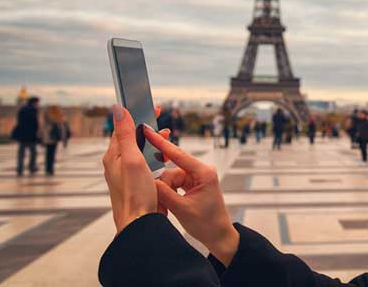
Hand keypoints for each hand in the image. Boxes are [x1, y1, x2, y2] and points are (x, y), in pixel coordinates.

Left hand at [102, 105, 167, 233]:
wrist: (140, 223)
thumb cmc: (134, 194)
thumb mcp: (131, 159)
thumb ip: (125, 134)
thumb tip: (118, 109)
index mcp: (113, 157)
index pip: (123, 128)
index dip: (136, 116)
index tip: (152, 108)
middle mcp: (118, 165)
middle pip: (133, 139)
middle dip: (148, 129)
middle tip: (162, 123)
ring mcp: (128, 175)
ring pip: (142, 151)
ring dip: (154, 142)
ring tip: (167, 138)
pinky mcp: (138, 183)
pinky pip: (147, 163)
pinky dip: (157, 156)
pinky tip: (166, 159)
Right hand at [143, 126, 238, 265]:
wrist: (218, 236)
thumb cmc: (207, 224)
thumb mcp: (182, 209)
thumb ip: (164, 193)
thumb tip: (148, 181)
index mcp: (204, 172)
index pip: (178, 154)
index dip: (161, 143)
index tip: (148, 131)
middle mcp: (201, 171)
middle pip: (172, 170)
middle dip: (162, 186)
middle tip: (159, 203)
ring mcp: (197, 177)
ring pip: (171, 178)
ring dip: (165, 193)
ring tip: (165, 209)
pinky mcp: (193, 184)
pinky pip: (174, 184)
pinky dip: (168, 194)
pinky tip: (167, 205)